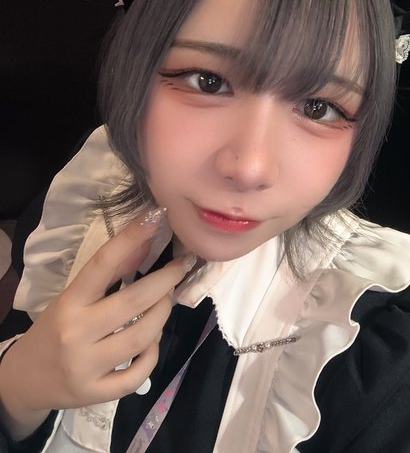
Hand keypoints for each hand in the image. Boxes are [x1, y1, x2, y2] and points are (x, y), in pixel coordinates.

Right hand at [0, 216, 193, 439]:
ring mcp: (86, 366)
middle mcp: (76, 333)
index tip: (156, 217)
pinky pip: (137, 373)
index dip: (132, 238)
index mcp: (69, 302)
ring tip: (166, 301)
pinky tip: (151, 342)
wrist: (24, 381)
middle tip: (182, 266)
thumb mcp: (75, 297)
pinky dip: (152, 354)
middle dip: (167, 280)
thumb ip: (111, 273)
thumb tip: (147, 241)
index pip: (103, 264)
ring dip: (162, 315)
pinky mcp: (95, 394)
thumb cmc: (55, 329)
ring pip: (142, 337)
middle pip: (133, 301)